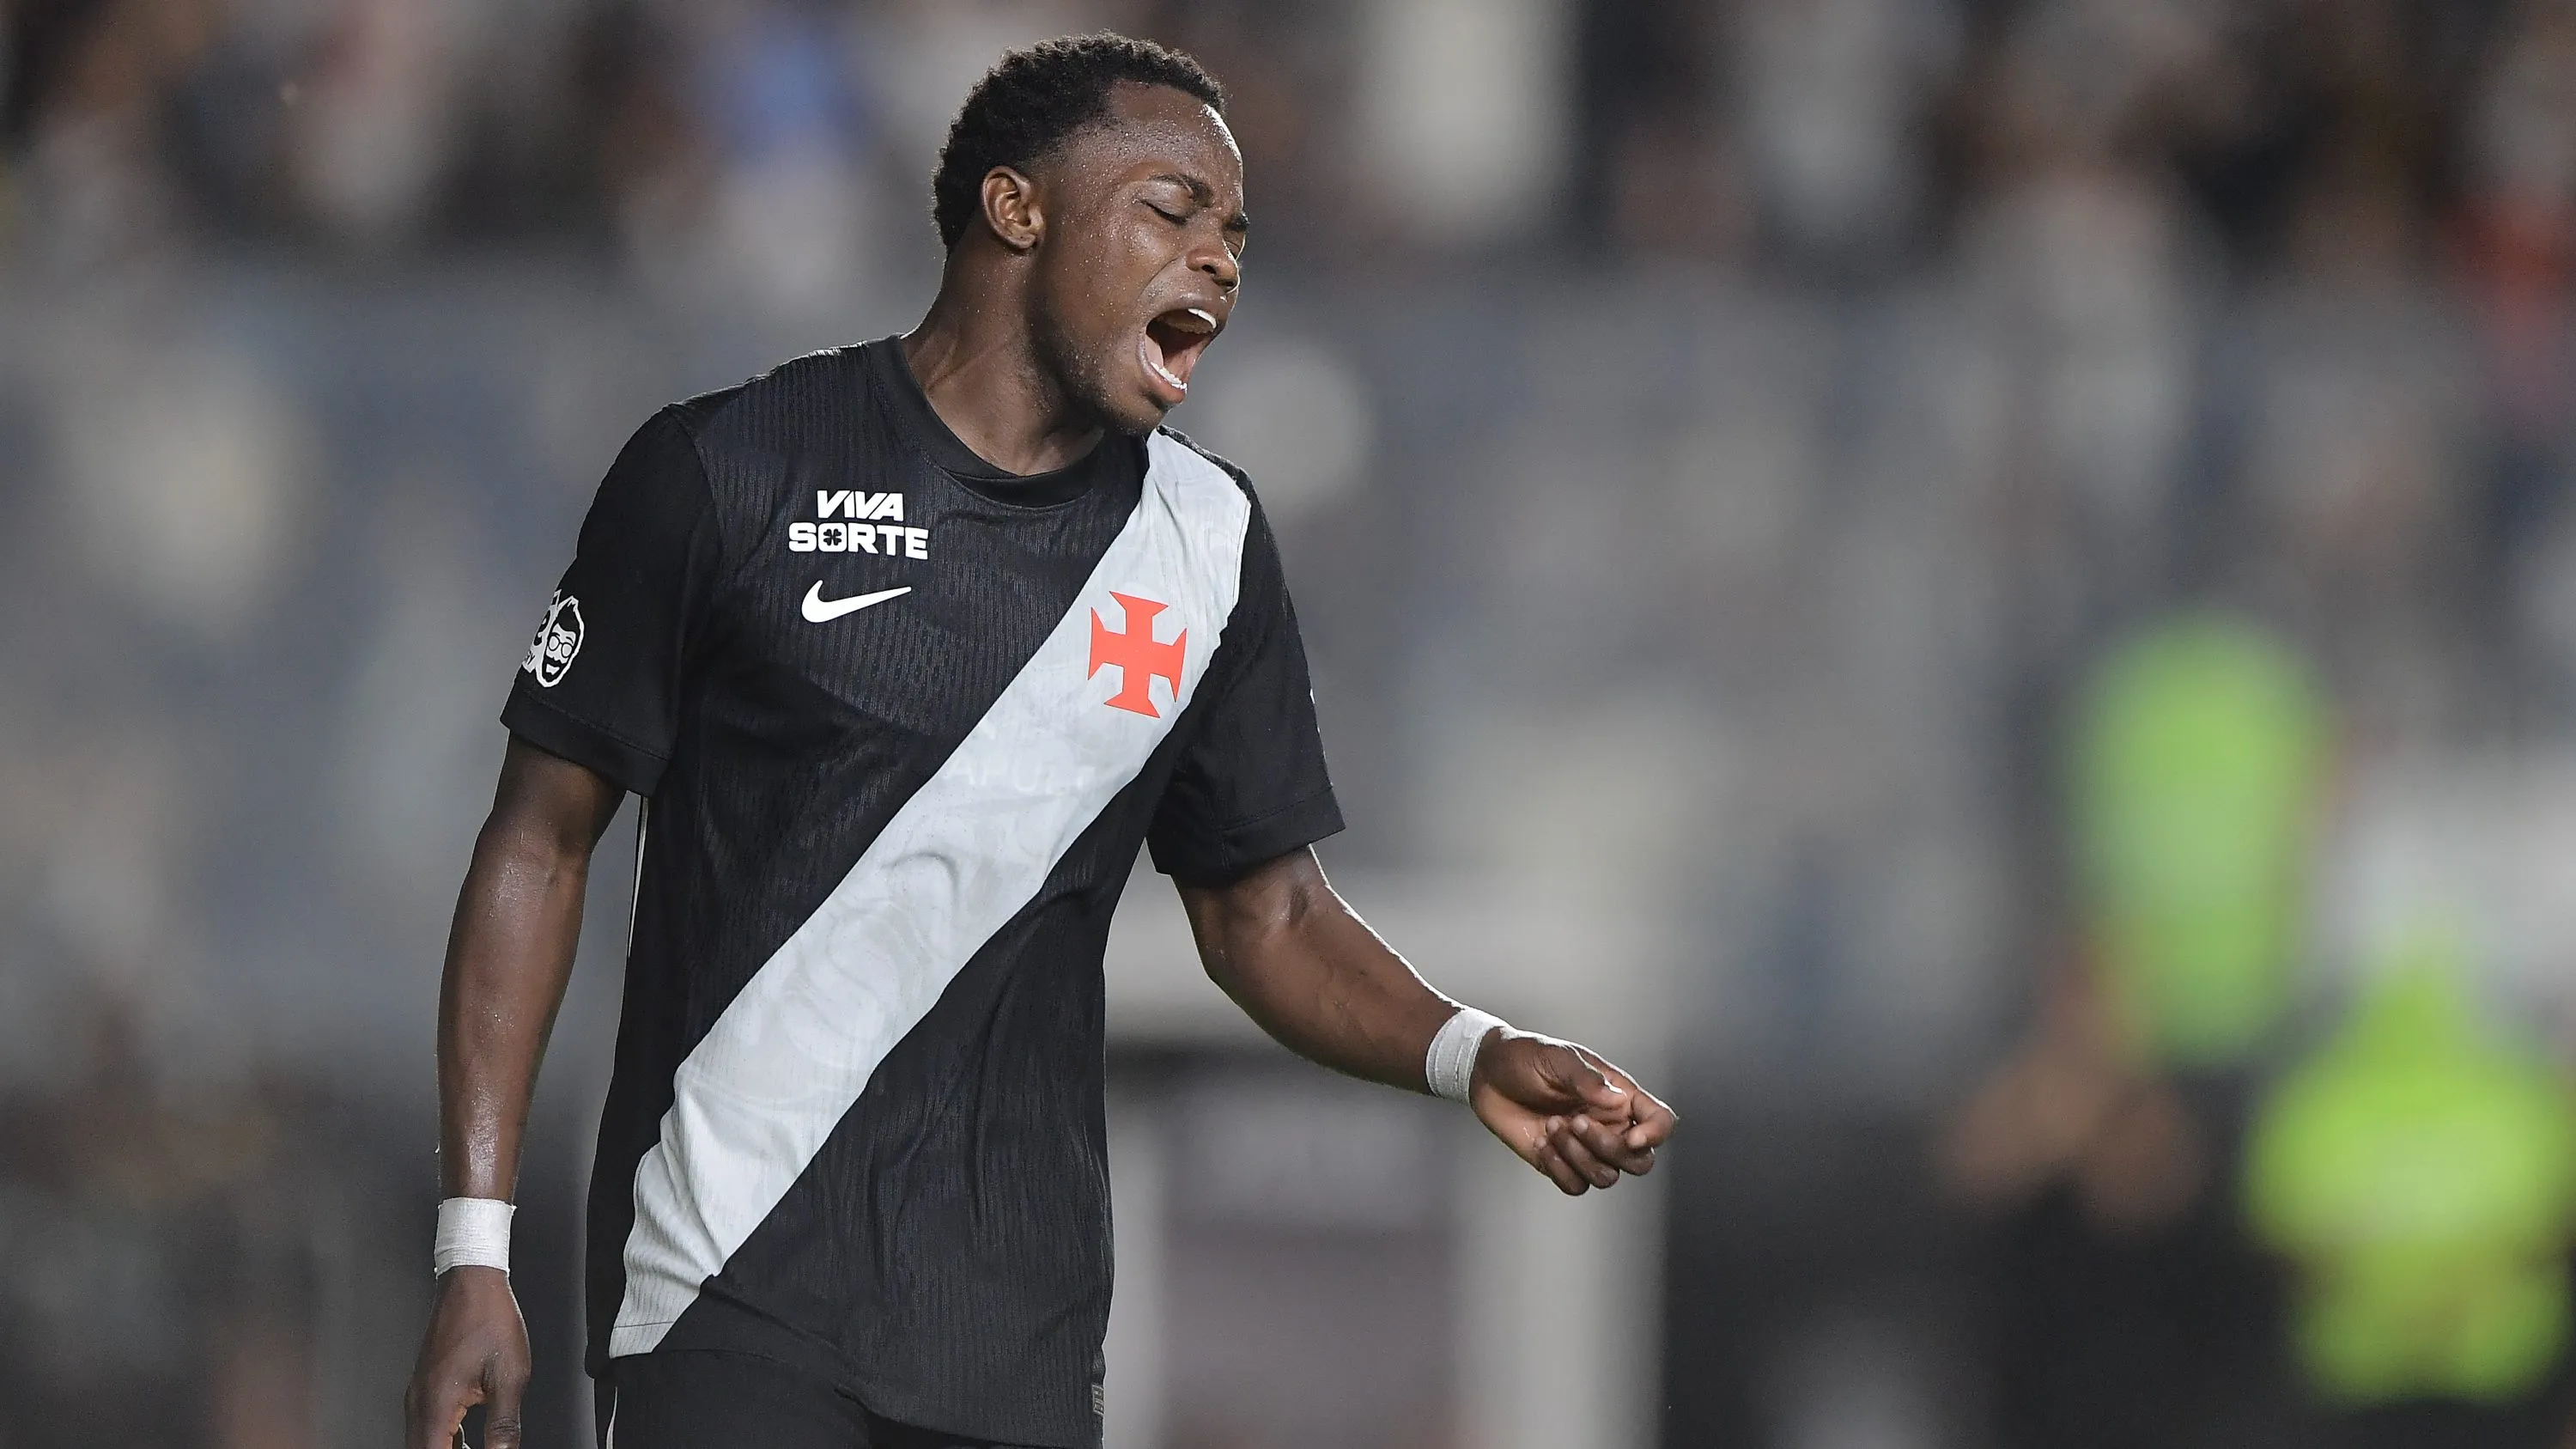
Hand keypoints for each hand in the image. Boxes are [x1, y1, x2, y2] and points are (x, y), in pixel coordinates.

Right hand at [405, 1266, 530, 1448]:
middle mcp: (420, 1401)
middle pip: (424, 1448)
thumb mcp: (508, 1377)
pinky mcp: (425, 1384)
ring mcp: (419, 1392)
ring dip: (445, 1448)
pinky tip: (464, 1442)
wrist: (471, 1283)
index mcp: (437, 1404)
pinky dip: (443, 1437)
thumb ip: (504, 1424)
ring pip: (423, 1438)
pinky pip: (427, 1423)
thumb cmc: (487, 1319)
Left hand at [1470, 1031, 1677, 1194]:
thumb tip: (1618, 1099)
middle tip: (1576, 1122)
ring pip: (1606, 1177)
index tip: (1631, 1137)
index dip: (1656, 1134)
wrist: (1487, 1073)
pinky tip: (1541, 1142)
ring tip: (1552, 1126)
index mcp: (1619, 1097)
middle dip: (1610, 1149)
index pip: (1660, 1121)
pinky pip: (1575, 1185)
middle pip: (1639, 1161)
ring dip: (1579, 1157)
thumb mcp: (1558, 1057)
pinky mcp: (1559, 1163)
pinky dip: (1560, 1169)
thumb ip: (1587, 1079)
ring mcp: (1585, 1148)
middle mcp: (1608, 1125)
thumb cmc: (1527, 1058)